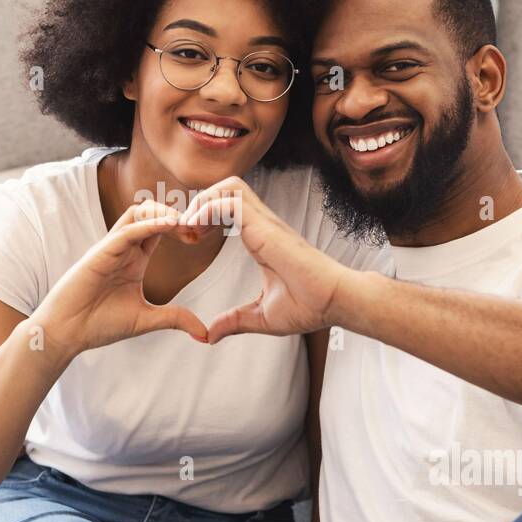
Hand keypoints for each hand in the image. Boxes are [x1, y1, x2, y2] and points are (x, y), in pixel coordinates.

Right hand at [33, 200, 208, 357]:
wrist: (67, 333)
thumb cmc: (100, 324)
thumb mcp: (147, 320)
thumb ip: (175, 319)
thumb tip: (205, 333)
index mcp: (135, 260)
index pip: (160, 230)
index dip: (181, 227)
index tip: (200, 236)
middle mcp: (124, 249)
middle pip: (149, 213)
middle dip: (174, 213)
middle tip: (197, 225)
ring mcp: (111, 248)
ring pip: (137, 213)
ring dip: (162, 212)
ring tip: (184, 220)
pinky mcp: (100, 254)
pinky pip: (126, 232)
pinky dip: (148, 225)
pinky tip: (168, 225)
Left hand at [179, 177, 349, 343]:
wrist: (335, 302)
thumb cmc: (310, 306)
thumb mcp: (262, 316)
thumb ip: (234, 321)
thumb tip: (210, 336)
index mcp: (262, 237)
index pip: (229, 205)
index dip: (204, 215)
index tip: (191, 239)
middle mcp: (263, 224)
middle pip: (226, 187)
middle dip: (200, 202)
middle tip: (187, 231)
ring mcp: (265, 223)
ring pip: (228, 186)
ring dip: (203, 202)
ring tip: (191, 229)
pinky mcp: (265, 228)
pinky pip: (230, 203)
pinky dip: (208, 211)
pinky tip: (199, 234)